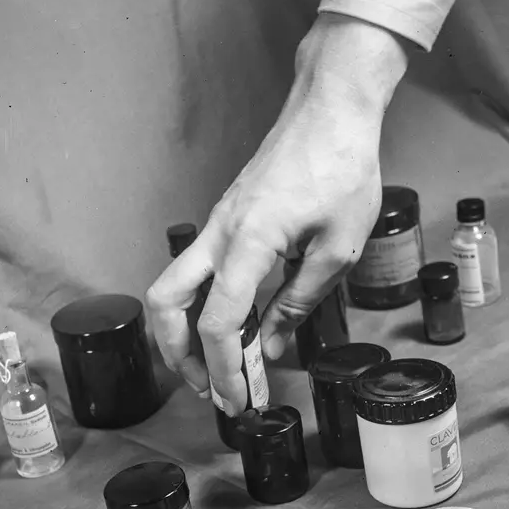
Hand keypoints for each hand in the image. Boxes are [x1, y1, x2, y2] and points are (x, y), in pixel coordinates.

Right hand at [145, 15, 409, 412]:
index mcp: (248, 241)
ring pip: (173, 287)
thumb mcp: (339, 247)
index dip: (224, 369)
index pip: (218, 320)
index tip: (238, 401)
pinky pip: (198, 271)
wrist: (330, 108)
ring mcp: (217, 225)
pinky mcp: (226, 221)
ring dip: (183, 332)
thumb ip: (300, 301)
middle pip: (166, 304)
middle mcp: (219, 234)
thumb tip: (269, 345)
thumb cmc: (341, 168)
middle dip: (179, 355)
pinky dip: (203, 306)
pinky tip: (234, 327)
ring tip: (215, 367)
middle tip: (211, 389)